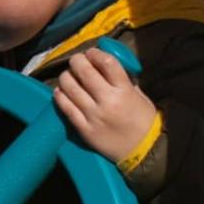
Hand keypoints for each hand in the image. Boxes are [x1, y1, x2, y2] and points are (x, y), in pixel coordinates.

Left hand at [53, 47, 157, 163]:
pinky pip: (66, 108)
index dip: (95, 53)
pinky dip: (60, 96)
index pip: (107, 63)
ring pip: (71, 88)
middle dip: (77, 61)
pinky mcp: (84, 129)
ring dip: (66, 77)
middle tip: (76, 61)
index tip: (91, 52)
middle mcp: (107, 101)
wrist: (142, 151)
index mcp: (125, 90)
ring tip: (68, 75)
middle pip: (85, 72)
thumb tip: (104, 64)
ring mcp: (93, 116)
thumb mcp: (138, 94)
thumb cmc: (142, 120)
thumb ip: (123, 79)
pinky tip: (60, 91)